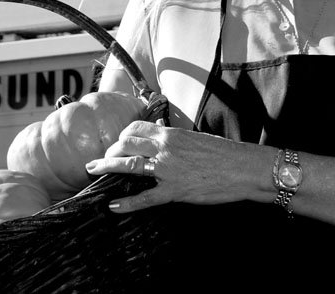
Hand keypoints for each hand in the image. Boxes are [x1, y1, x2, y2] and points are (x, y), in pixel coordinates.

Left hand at [85, 121, 272, 213]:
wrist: (241, 167)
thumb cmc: (222, 153)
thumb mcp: (195, 138)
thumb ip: (175, 140)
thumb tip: (163, 142)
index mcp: (171, 133)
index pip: (136, 128)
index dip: (122, 134)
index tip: (118, 142)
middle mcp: (165, 147)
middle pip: (126, 143)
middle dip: (110, 150)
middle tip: (101, 159)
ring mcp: (168, 169)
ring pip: (129, 165)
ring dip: (107, 167)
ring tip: (93, 171)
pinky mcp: (174, 190)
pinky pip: (145, 198)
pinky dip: (126, 203)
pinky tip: (113, 206)